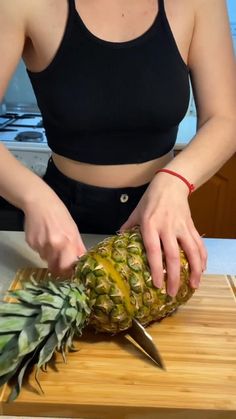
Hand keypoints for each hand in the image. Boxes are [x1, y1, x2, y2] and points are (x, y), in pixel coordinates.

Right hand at [23, 188, 85, 275]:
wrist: (40, 203)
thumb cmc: (59, 214)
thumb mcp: (73, 229)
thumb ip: (78, 247)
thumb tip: (82, 260)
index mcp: (67, 243)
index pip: (67, 268)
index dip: (68, 272)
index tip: (70, 271)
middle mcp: (53, 246)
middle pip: (55, 268)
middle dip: (58, 267)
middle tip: (60, 261)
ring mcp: (40, 246)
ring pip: (45, 259)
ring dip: (49, 255)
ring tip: (51, 240)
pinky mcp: (30, 243)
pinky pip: (37, 251)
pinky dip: (41, 247)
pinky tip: (43, 236)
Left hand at [120, 173, 206, 296]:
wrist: (171, 184)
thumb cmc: (150, 199)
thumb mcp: (136, 212)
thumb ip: (128, 228)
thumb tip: (117, 241)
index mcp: (150, 225)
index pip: (153, 250)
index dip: (156, 269)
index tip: (157, 284)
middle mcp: (166, 227)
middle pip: (173, 255)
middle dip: (174, 276)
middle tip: (172, 293)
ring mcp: (181, 226)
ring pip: (191, 251)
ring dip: (194, 270)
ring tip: (193, 285)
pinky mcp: (191, 225)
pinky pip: (199, 243)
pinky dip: (202, 257)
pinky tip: (202, 269)